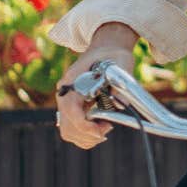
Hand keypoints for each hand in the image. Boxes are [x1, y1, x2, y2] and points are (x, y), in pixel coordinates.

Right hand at [54, 24, 137, 148]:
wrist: (106, 49)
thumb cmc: (112, 55)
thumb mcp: (120, 63)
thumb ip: (120, 82)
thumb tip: (121, 104)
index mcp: (72, 80)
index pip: (70, 110)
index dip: (84, 125)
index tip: (101, 130)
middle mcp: (65, 93)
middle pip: (67, 126)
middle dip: (88, 134)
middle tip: (107, 127)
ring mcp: (67, 102)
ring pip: (69, 132)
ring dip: (87, 137)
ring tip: (105, 127)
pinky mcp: (73, 109)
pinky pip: (73, 130)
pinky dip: (86, 135)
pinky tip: (100, 128)